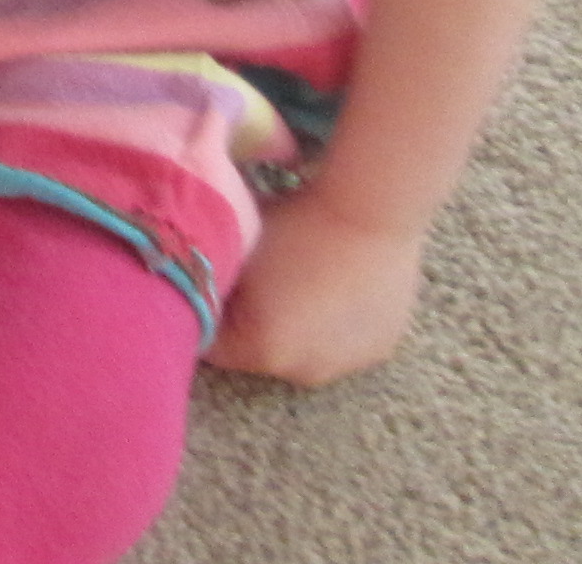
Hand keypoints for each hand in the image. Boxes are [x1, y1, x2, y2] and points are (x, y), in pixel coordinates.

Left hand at [205, 183, 427, 385]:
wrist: (369, 210)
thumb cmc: (294, 223)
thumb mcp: (236, 250)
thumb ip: (214, 280)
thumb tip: (201, 286)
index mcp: (261, 351)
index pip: (212, 345)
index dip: (205, 313)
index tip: (209, 287)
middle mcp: (303, 372)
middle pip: (260, 351)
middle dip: (251, 322)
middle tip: (257, 281)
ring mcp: (347, 365)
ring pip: (305, 349)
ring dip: (296, 326)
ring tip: (303, 280)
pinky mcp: (380, 349)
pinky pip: (343, 341)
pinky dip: (334, 323)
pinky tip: (337, 286)